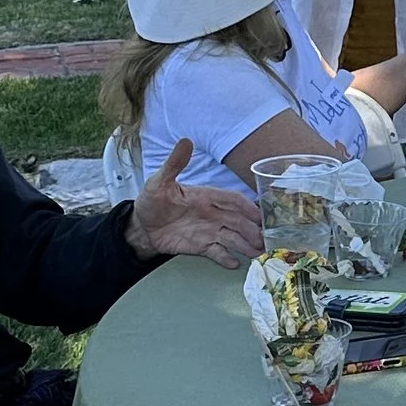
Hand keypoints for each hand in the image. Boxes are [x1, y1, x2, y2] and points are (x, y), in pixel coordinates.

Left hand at [131, 138, 260, 268]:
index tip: (259, 215)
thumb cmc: (152, 201)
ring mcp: (208, 231)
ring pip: (232, 238)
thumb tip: (186, 141)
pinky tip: (235, 264)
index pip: (232, 200)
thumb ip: (175, 164)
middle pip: (238, 222)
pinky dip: (226, 259)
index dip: (247, 207)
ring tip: (256, 253)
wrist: (141, 227)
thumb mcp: (159, 181)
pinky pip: (217, 253)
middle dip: (252, 230)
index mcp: (206, 197)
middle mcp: (212, 214)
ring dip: (245, 245)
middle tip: (264, 240)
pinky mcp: (201, 247)